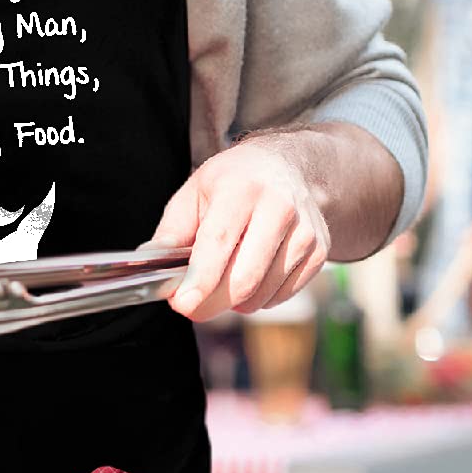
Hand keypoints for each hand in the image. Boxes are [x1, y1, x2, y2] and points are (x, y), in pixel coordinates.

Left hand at [147, 137, 330, 318]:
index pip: (219, 241)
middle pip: (244, 276)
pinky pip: (282, 295)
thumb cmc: (233, 182)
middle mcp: (279, 208)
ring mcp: (305, 232)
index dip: (201, 279)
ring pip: (263, 292)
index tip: (182, 304)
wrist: (286, 167)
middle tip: (192, 305)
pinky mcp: (319, 252)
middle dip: (212, 301)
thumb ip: (172, 230)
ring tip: (222, 280)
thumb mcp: (194, 192)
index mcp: (240, 189)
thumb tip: (152, 264)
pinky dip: (259, 298)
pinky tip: (249, 277)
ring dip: (234, 301)